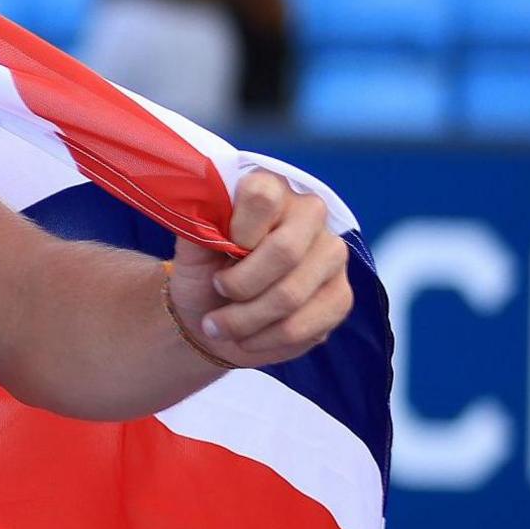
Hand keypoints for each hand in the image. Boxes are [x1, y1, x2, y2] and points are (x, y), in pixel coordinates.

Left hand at [170, 167, 352, 370]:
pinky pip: (302, 325)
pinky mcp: (340, 296)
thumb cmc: (203, 272)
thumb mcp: (189, 248)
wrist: (214, 315)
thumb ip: (197, 226)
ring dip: (243, 320)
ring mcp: (332, 255)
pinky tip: (246, 337)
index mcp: (271, 189)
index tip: (220, 250)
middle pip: (284, 250)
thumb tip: (202, 212)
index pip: (263, 195)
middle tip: (217, 291)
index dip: (238, 231)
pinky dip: (262, 339)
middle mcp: (310, 215)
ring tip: (218, 325)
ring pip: (291, 294)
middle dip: (239, 284)